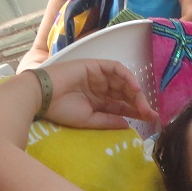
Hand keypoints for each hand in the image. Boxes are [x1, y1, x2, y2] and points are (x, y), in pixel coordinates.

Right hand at [39, 59, 156, 129]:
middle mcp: (101, 88)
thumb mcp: (88, 120)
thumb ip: (108, 121)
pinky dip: (127, 77)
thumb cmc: (60, 110)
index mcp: (99, 101)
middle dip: (140, 104)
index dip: (137, 112)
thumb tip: (127, 124)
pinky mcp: (95, 65)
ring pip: (123, 82)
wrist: (40, 96)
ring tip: (144, 105)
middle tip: (151, 114)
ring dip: (136, 92)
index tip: (150, 120)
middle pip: (126, 94)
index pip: (123, 106)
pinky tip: (135, 88)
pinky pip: (116, 69)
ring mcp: (99, 76)